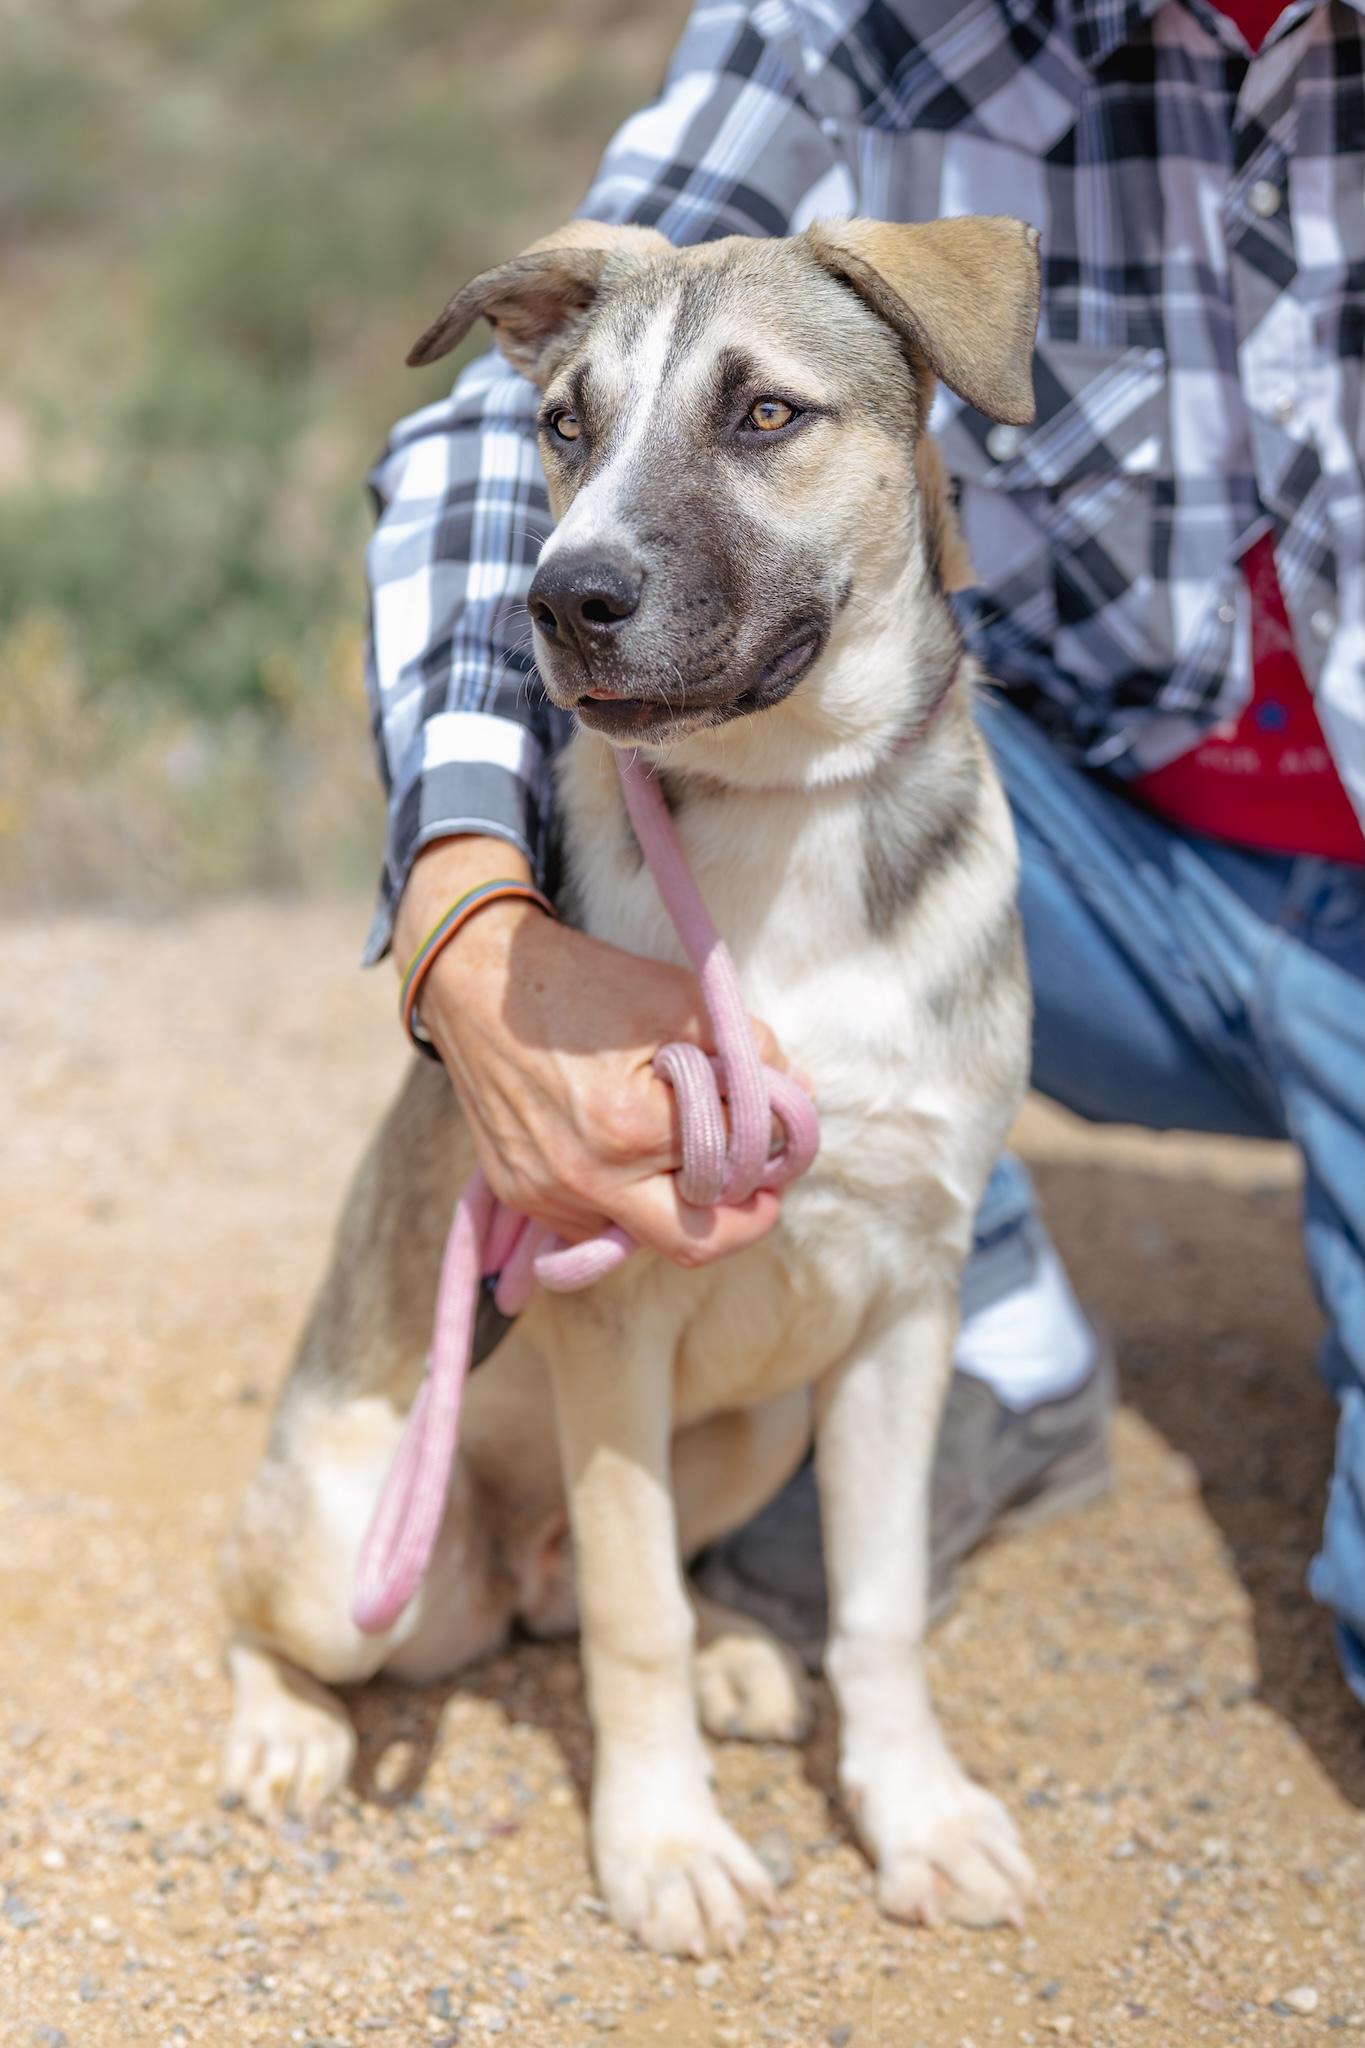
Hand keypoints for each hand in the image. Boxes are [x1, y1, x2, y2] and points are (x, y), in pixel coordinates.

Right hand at [394, 837, 787, 1266]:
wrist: (477, 981)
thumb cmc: (584, 983)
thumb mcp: (678, 999)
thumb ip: (747, 1049)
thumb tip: (795, 1093)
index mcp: (629, 1128)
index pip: (730, 1174)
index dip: (765, 1156)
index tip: (775, 1139)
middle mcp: (585, 1178)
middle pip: (693, 1245)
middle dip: (737, 1219)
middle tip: (756, 1187)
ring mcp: (546, 1195)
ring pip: (642, 1236)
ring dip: (673, 1204)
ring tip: (677, 1145)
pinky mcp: (522, 1195)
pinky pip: (595, 1224)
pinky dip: (626, 1199)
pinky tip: (627, 1149)